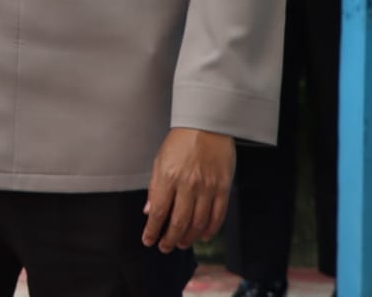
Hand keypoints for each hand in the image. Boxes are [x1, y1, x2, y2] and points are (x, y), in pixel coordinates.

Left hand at [142, 128, 234, 252]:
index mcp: (168, 176)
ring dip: (189, 237)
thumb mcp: (160, 160)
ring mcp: (207, 187)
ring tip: (182, 243)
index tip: (148, 240)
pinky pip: (217, 215)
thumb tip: (148, 211)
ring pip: (198, 222)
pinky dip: (210, 229)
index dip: (153, 230)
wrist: (207, 125)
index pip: (158, 212)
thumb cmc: (181, 141)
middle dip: (170, 239)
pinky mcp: (223, 187)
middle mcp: (188, 184)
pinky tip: (203, 235)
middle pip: (179, 222)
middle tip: (165, 247)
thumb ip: (155, 187)